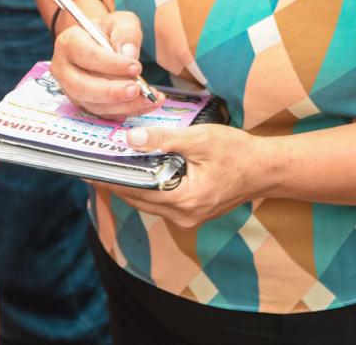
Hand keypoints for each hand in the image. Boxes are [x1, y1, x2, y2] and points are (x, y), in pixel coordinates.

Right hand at [49, 8, 159, 119]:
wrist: (102, 43)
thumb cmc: (110, 31)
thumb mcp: (121, 22)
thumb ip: (126, 33)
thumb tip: (129, 54)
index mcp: (69, 43)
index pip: (86, 56)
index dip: (111, 64)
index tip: (136, 67)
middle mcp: (64, 69)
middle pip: (82, 87)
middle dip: (111, 92)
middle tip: (137, 90)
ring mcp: (71, 89)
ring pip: (93, 104)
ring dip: (123, 105)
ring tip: (149, 98)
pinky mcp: (84, 104)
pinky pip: (104, 113)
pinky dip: (127, 111)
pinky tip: (147, 104)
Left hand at [100, 124, 265, 227]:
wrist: (267, 169)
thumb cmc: (238, 152)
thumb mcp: (200, 139)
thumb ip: (164, 140)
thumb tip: (130, 139)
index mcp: (184, 199)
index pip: (136, 190)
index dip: (110, 178)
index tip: (88, 169)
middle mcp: (184, 215)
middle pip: (138, 199)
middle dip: (116, 182)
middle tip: (93, 165)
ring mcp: (188, 217)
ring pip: (148, 202)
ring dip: (131, 184)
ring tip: (110, 166)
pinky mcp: (192, 212)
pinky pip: (161, 201)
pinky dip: (148, 186)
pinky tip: (139, 171)